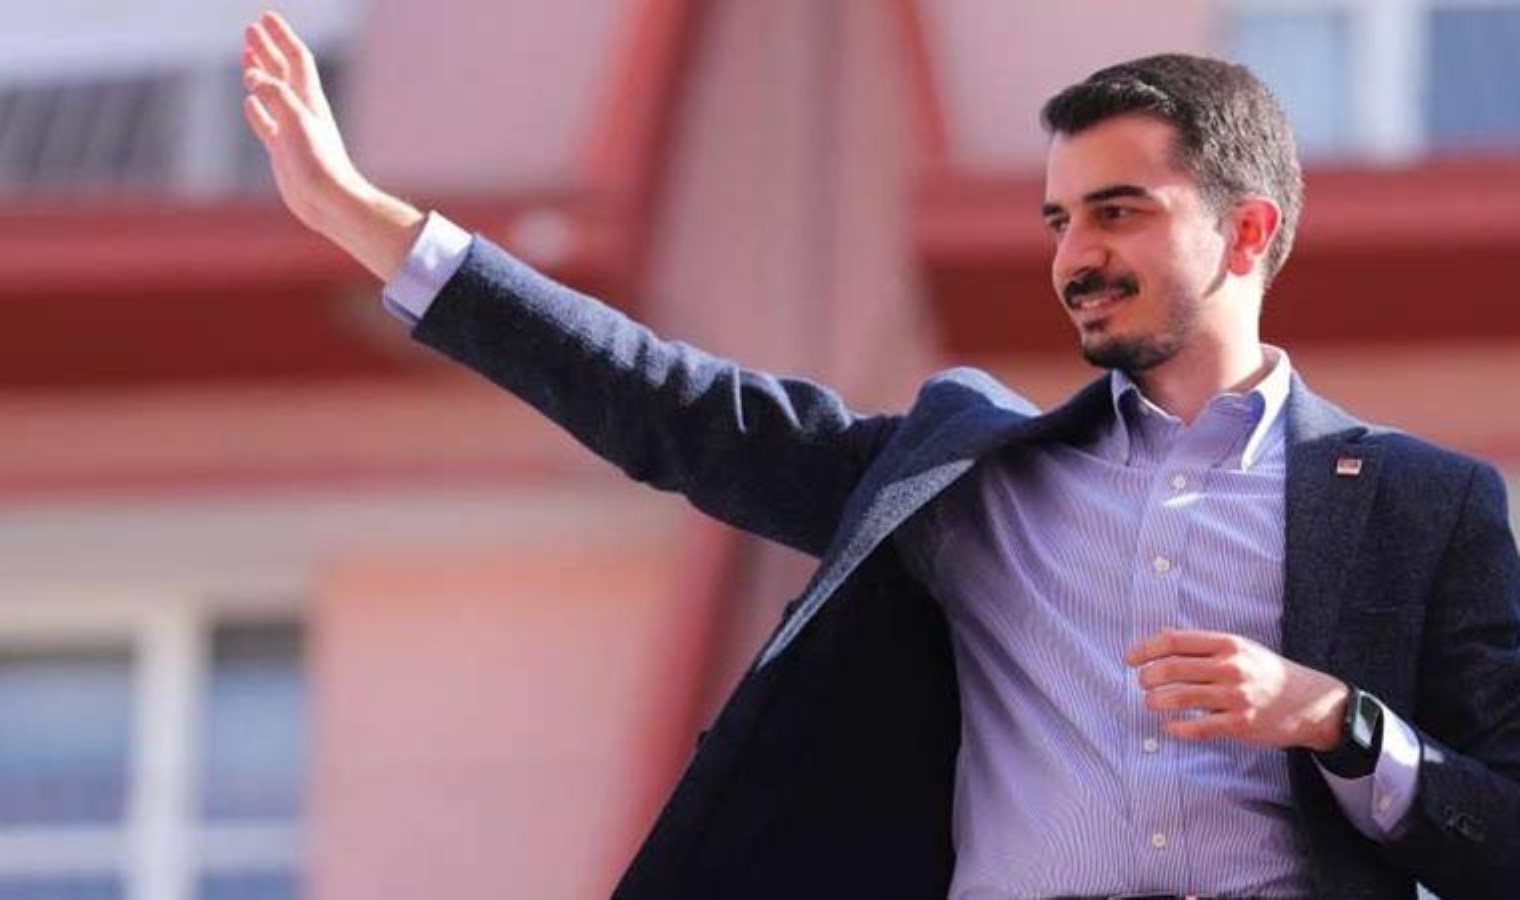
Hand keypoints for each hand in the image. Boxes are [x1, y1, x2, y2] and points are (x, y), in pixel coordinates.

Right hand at [241, 11, 421, 279]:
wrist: (329, 203)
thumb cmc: (319, 164)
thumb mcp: (295, 122)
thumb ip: (275, 96)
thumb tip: (252, 77)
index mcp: (308, 100)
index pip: (294, 58)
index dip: (281, 36)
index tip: (265, 17)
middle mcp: (301, 111)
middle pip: (282, 71)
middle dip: (266, 49)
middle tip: (249, 29)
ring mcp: (291, 130)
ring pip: (272, 94)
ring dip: (260, 74)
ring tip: (247, 58)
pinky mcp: (283, 151)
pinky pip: (266, 122)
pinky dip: (256, 109)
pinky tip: (248, 102)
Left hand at [1126, 629, 1347, 750]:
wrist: (1311, 702)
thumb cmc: (1266, 672)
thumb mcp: (1240, 648)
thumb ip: (1203, 644)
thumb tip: (1161, 637)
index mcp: (1228, 643)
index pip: (1175, 641)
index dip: (1146, 649)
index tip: (1130, 659)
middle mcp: (1231, 667)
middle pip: (1172, 668)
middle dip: (1147, 677)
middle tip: (1142, 682)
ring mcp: (1236, 696)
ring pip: (1180, 698)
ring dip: (1156, 701)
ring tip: (1151, 702)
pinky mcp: (1241, 724)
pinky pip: (1198, 728)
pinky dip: (1177, 728)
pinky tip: (1169, 726)